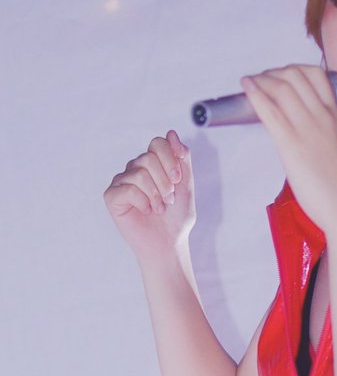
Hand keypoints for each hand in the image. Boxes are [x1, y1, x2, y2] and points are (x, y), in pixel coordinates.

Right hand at [104, 130, 194, 260]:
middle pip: (148, 157)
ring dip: (156, 194)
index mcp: (152, 163)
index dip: (170, 158)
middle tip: (169, 199)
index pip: (158, 143)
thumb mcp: (186, 184)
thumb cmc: (177, 217)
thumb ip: (182, 158)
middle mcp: (134, 169)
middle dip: (165, 181)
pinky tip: (146, 212)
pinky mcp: (112, 196)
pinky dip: (143, 202)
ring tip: (159, 208)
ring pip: (139, 173)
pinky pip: (128, 189)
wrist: (169, 243)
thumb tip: (171, 133)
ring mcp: (121, 181)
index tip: (178, 180)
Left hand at [240, 65, 336, 231]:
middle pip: (295, 75)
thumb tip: (303, 134)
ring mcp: (307, 128)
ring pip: (282, 87)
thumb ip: (322, 135)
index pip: (316, 75)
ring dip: (262, 79)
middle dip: (273, 73)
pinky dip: (255, 94)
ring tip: (250, 83)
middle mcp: (322, 115)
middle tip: (261, 81)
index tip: (280, 77)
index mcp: (335, 116)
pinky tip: (245, 88)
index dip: (293, 70)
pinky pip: (270, 111)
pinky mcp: (291, 144)